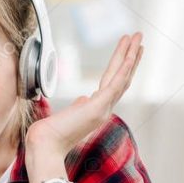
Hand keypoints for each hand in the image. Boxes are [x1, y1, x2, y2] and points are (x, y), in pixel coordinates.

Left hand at [26, 32, 143, 160]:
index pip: (114, 83)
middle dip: (131, 56)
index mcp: (97, 109)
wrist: (45, 145)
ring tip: (137, 37)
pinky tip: (130, 55)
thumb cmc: (52, 133)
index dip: (123, 67)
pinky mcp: (99, 107)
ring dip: (131, 56)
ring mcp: (103, 108)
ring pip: (123, 77)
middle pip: (122, 77)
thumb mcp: (70, 114)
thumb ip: (81, 106)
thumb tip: (84, 98)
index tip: (129, 52)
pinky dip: (124, 68)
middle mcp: (104, 109)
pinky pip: (116, 84)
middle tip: (138, 37)